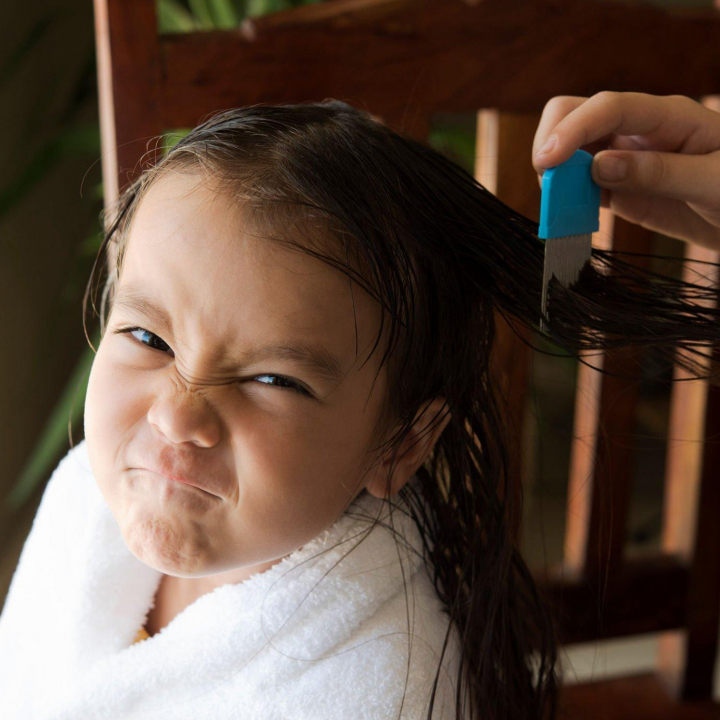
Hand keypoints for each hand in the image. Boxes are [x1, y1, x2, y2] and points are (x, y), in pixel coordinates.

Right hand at [532, 91, 719, 251]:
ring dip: (555, 177)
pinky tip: (570, 219)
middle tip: (551, 186)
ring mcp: (624, 159)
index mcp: (667, 116)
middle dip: (551, 145)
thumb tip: (599, 166)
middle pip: (574, 114)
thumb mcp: (714, 182)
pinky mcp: (617, 189)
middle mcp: (638, 131)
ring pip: (569, 152)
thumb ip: (660, 172)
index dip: (572, 129)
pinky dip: (565, 201)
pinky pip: (579, 187)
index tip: (547, 162)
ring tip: (561, 210)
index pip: (608, 107)